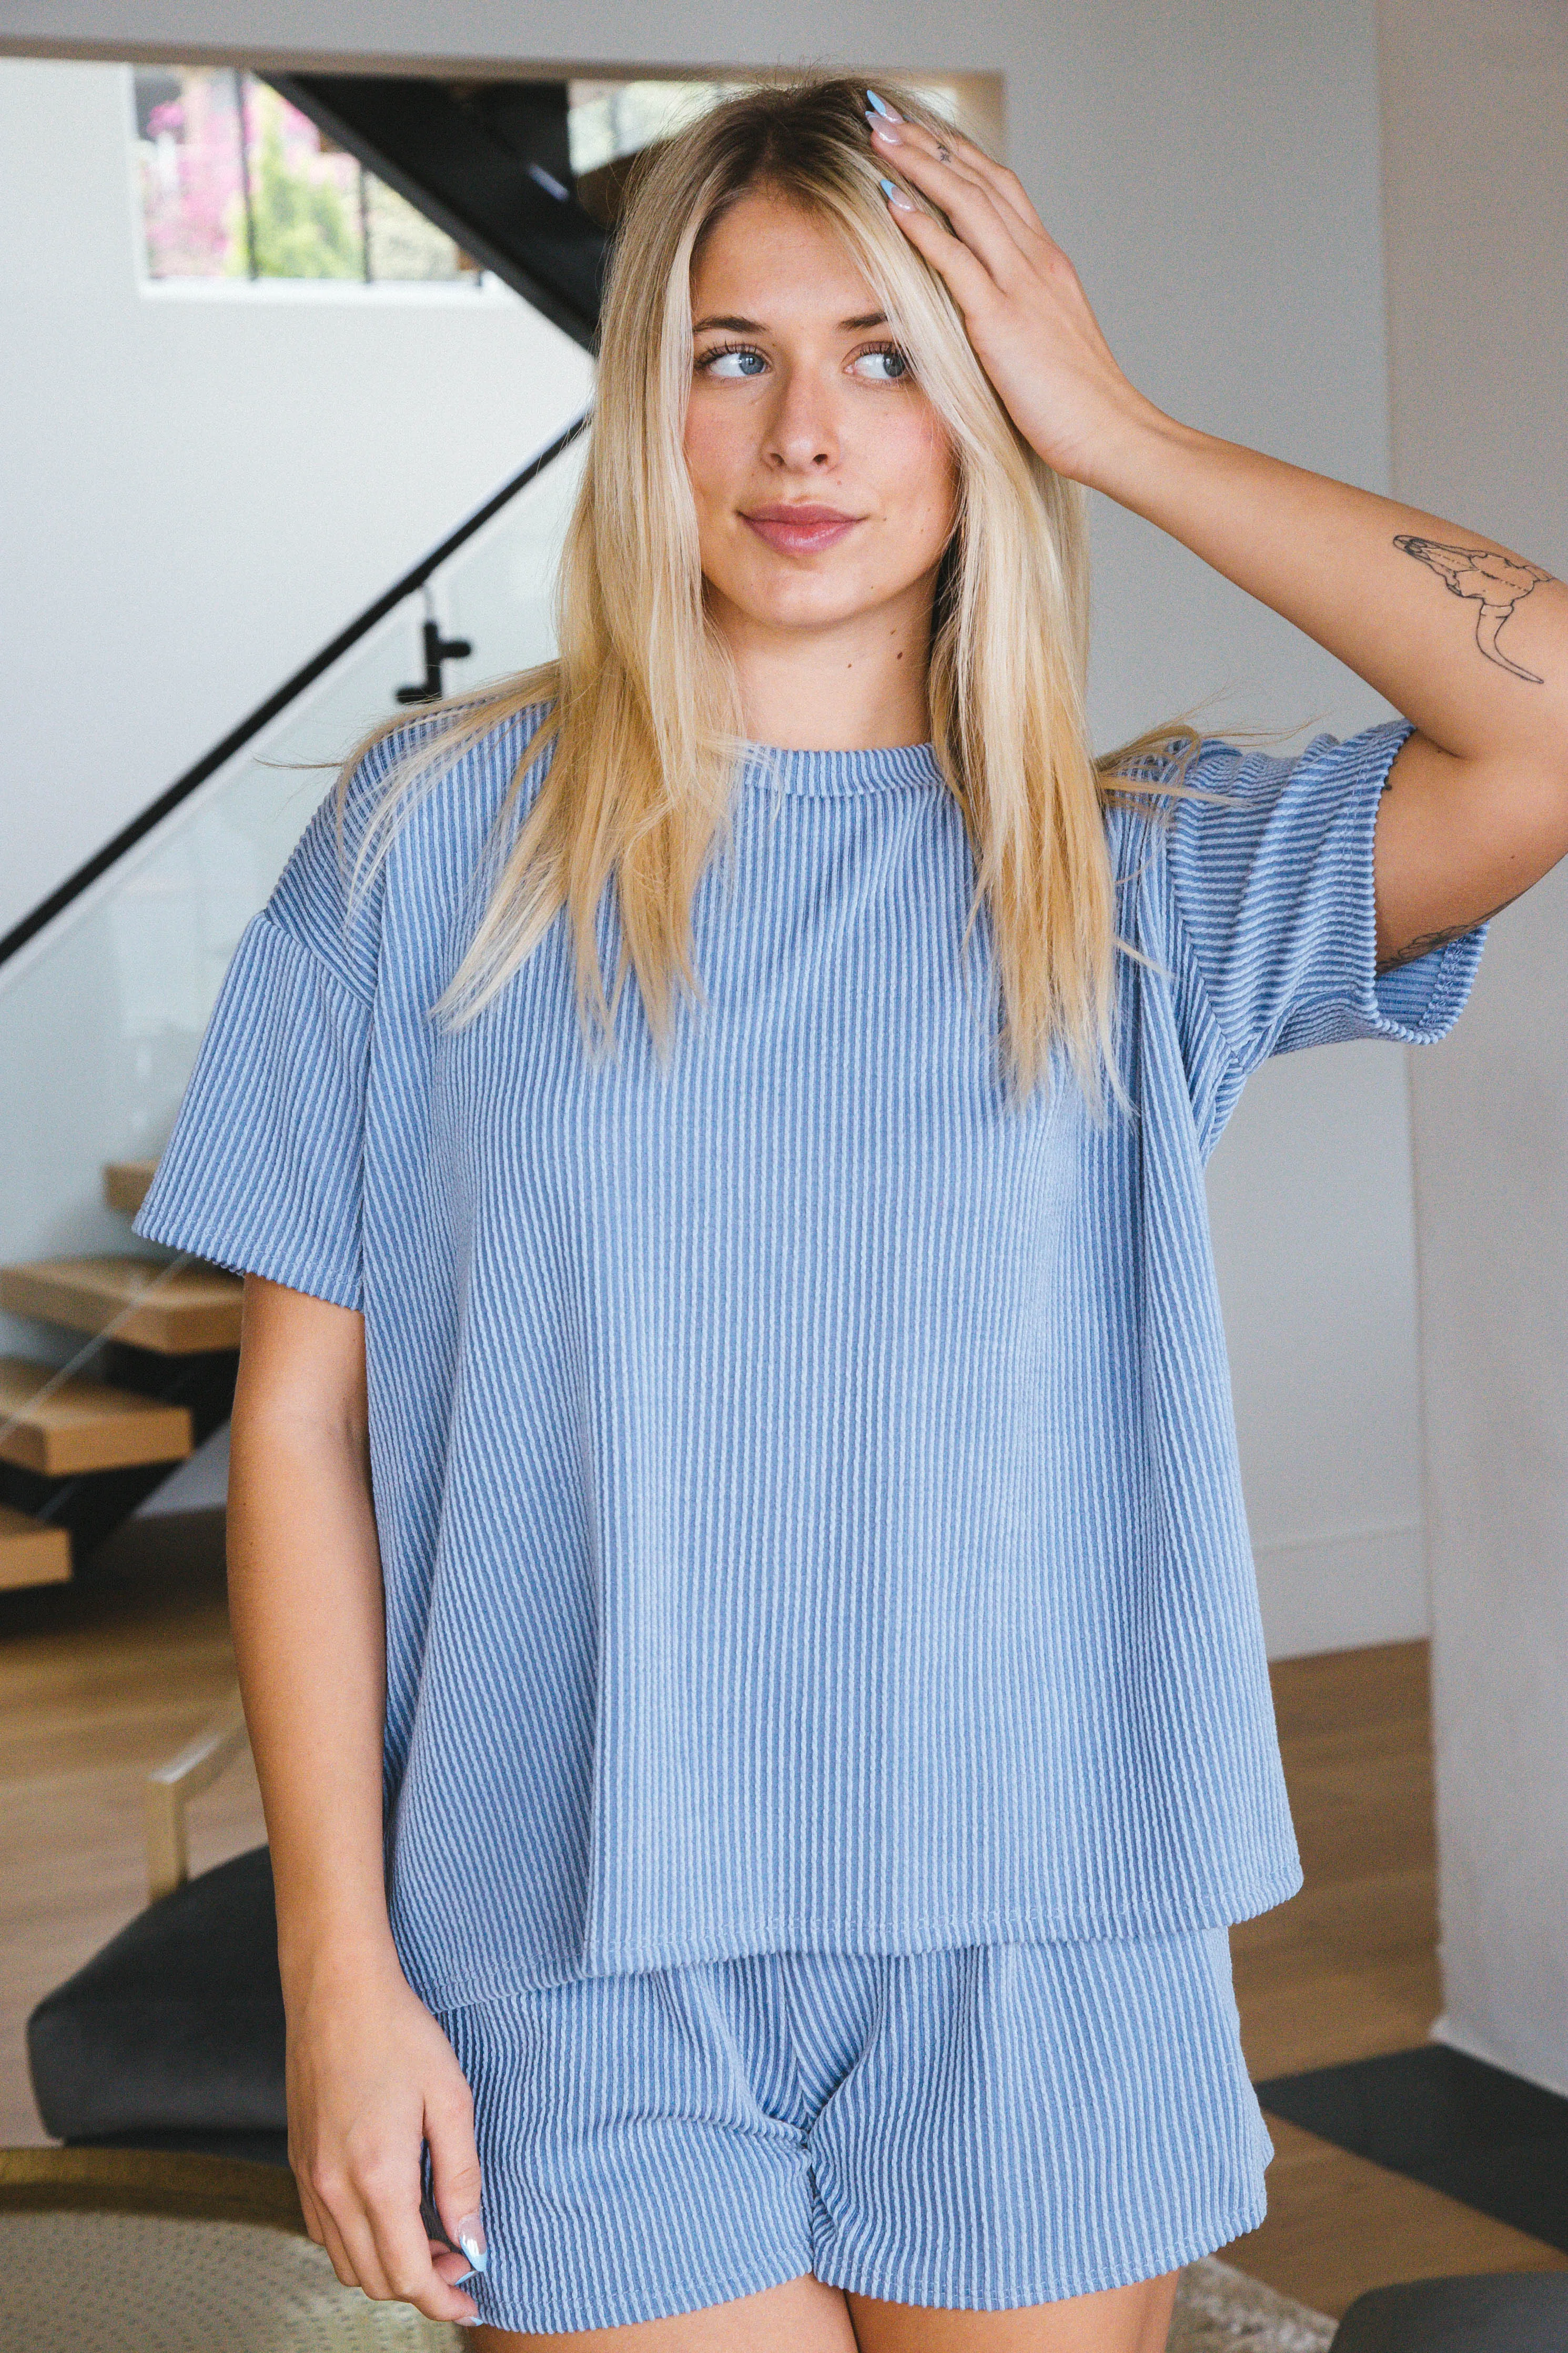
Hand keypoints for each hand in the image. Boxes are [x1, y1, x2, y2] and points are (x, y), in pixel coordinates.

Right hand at [285, 1946, 485, 2327]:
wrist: (336, 1990)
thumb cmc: (398, 2032)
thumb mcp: (450, 2098)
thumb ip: (461, 2177)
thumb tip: (472, 2242)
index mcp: (377, 2177)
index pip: (408, 2274)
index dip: (443, 2300)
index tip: (471, 2302)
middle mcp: (333, 2189)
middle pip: (375, 2279)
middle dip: (421, 2286)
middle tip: (460, 2259)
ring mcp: (309, 2179)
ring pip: (346, 2262)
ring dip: (388, 2267)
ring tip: (431, 2237)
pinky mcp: (298, 2164)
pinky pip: (325, 2232)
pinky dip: (359, 2243)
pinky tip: (390, 2212)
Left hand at [866, 97, 1161, 488]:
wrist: (1110, 432)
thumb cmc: (1077, 403)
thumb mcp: (1048, 341)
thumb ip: (1020, 312)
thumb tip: (986, 310)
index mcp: (1047, 263)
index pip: (1001, 189)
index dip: (959, 156)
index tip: (922, 133)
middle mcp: (1036, 260)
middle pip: (979, 180)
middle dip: (929, 142)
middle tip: (885, 114)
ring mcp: (1022, 285)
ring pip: (966, 203)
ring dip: (918, 164)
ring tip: (878, 134)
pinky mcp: (1002, 319)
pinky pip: (956, 259)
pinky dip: (921, 225)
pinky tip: (890, 200)